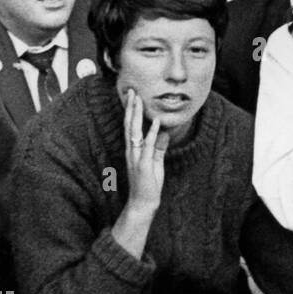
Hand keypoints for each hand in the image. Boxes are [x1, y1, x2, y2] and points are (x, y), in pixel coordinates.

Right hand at [122, 89, 167, 209]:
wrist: (143, 202)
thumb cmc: (149, 183)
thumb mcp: (156, 162)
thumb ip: (159, 147)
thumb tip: (163, 132)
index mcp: (134, 150)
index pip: (131, 127)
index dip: (132, 111)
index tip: (133, 97)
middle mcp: (132, 151)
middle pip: (129, 125)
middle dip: (131, 108)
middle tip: (132, 91)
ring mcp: (136, 157)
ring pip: (134, 132)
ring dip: (137, 115)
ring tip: (138, 100)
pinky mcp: (143, 164)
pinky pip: (148, 146)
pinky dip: (151, 133)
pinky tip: (155, 122)